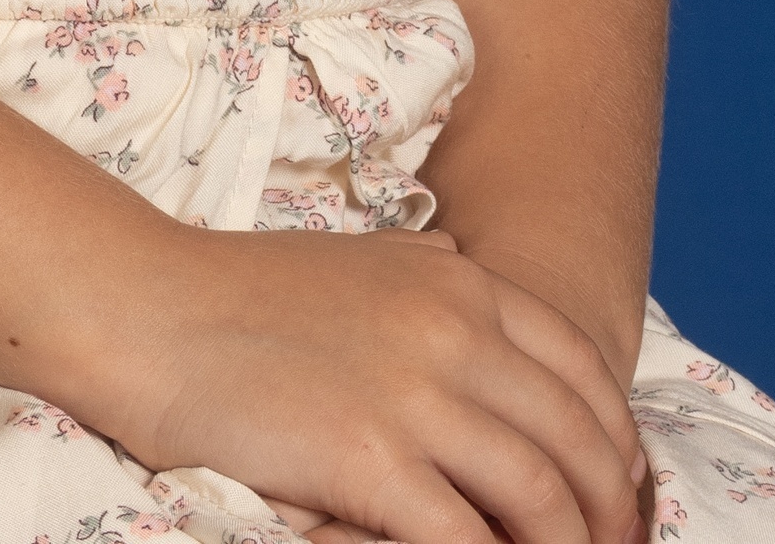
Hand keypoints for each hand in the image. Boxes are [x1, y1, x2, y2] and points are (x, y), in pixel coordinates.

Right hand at [95, 223, 649, 543]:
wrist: (149, 310)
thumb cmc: (241, 292)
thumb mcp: (359, 258)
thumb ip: (425, 272)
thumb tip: (468, 274)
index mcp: (459, 285)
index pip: (583, 368)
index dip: (618, 440)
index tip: (625, 491)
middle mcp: (454, 332)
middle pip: (578, 439)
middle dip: (611, 512)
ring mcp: (416, 395)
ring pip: (541, 496)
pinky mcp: (369, 459)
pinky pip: (465, 541)